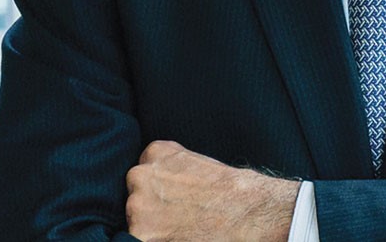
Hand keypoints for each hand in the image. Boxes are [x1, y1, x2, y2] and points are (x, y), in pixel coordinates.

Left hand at [125, 140, 298, 241]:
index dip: (159, 190)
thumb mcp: (200, 163)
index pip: (144, 173)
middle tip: (180, 218)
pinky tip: (177, 238)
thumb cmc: (234, 190)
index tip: (174, 200)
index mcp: (156, 152)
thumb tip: (164, 189)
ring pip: (135, 221)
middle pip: (135, 196)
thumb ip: (173, 169)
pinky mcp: (140, 234)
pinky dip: (155, 240)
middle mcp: (141, 175)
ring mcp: (138, 205)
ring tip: (182, 229)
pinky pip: (136, 240)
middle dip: (152, 208)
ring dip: (152, 228)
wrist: (250, 212)